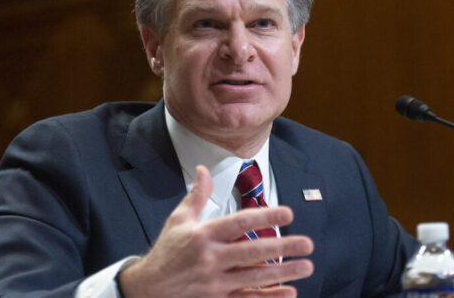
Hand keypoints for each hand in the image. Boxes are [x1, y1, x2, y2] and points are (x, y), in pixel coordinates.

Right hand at [118, 165, 314, 296]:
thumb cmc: (166, 252)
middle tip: (307, 243)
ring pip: (255, 278)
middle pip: (252, 252)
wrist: (147, 290)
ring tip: (306, 266)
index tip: (287, 212)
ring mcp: (215, 283)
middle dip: (282, 247)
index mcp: (203, 235)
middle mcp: (211, 259)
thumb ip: (197, 196)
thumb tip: (203, 169)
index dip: (265, 215)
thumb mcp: (178, 220)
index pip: (238, 223)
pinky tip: (289, 292)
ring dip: (283, 273)